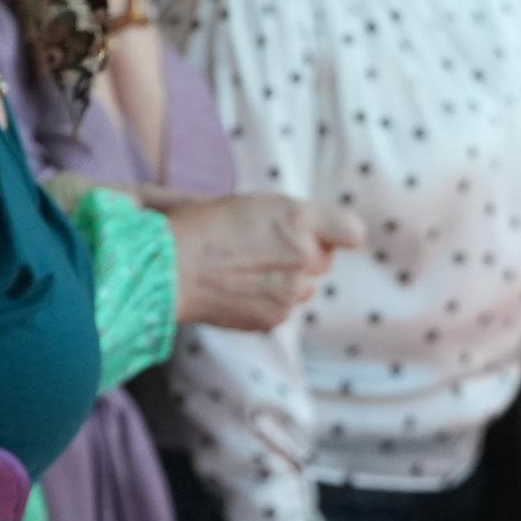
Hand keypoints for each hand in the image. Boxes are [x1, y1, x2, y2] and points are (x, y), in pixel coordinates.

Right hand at [159, 191, 347, 334]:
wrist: (169, 268)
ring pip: (307, 286)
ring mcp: (291, 290)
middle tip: (263, 248)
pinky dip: (270, 300)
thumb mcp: (257, 203)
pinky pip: (286, 307)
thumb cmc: (206, 226)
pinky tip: (240, 288)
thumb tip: (336, 238)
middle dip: (304, 254)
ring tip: (247, 269)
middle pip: (325, 259)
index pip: (351, 232)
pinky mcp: (276, 317)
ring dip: (288, 279)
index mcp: (298, 217)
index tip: (322, 235)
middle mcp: (303, 255)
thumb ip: (303, 219)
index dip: (336, 233)